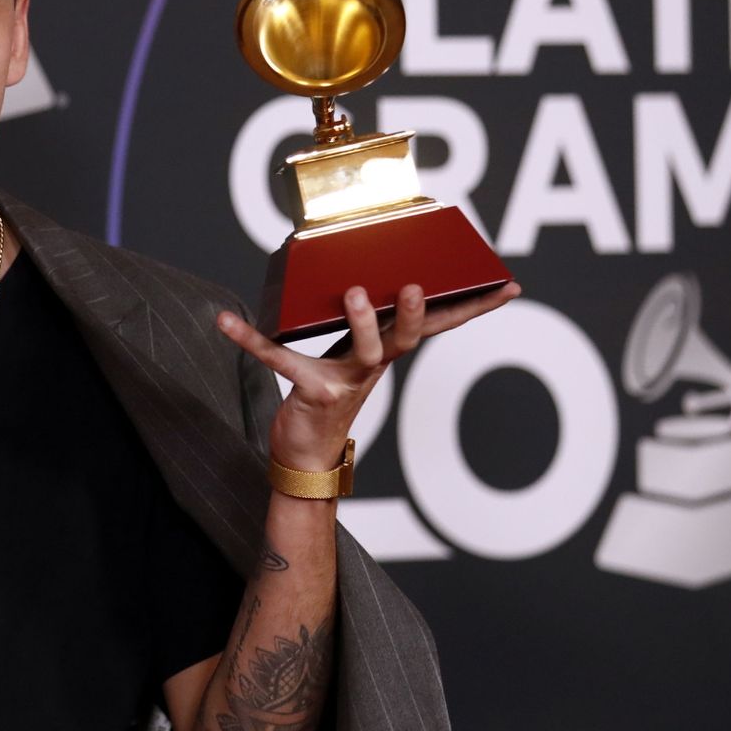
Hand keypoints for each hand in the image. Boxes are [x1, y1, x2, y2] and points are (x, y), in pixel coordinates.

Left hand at [217, 282, 521, 472]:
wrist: (305, 455)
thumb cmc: (328, 395)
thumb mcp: (353, 356)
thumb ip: (364, 321)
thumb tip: (367, 275)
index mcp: (385, 352)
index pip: (435, 326)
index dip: (471, 309)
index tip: (506, 286)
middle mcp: (371, 368)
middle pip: (404, 339)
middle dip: (411, 313)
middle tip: (414, 286)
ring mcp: (344, 382)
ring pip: (362, 353)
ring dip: (359, 323)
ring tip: (353, 292)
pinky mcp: (311, 393)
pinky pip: (279, 361)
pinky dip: (249, 339)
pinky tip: (224, 320)